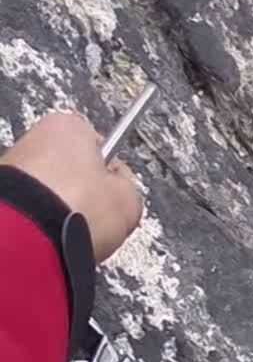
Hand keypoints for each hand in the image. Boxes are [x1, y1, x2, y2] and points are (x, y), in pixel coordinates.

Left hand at [0, 112, 144, 261]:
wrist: (30, 237)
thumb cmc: (75, 208)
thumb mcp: (130, 198)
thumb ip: (128, 188)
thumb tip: (120, 192)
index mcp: (69, 124)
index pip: (103, 147)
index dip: (114, 175)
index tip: (118, 193)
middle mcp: (34, 138)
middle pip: (73, 170)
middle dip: (85, 194)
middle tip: (98, 215)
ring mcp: (13, 166)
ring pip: (52, 192)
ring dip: (64, 210)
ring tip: (75, 230)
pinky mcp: (1, 195)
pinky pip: (33, 210)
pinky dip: (43, 222)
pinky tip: (53, 235)